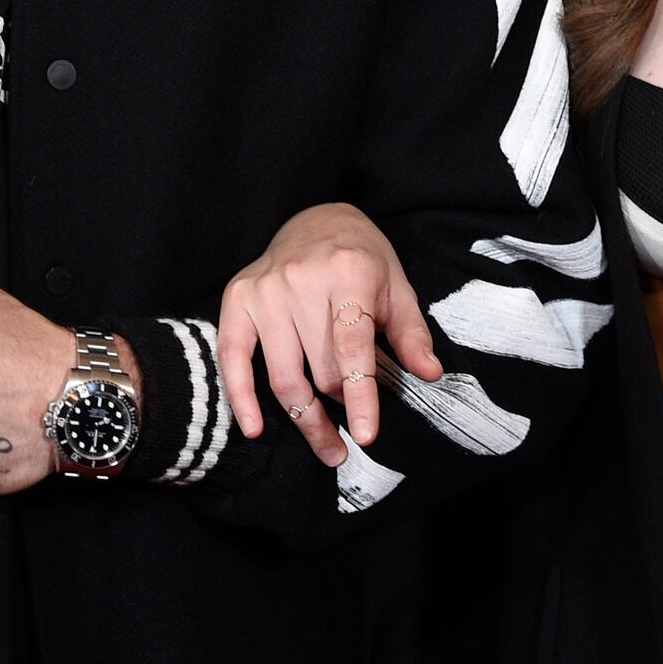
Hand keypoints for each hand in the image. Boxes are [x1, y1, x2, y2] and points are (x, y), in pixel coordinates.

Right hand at [217, 202, 439, 467]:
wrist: (315, 218)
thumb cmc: (361, 259)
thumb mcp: (396, 287)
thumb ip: (411, 332)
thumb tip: (429, 372)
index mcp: (348, 272)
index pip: (352, 346)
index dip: (360, 396)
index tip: (365, 435)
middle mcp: (302, 279)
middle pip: (319, 369)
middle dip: (339, 407)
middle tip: (352, 429)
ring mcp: (265, 289)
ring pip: (283, 375)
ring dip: (304, 419)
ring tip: (326, 445)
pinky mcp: (237, 297)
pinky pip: (233, 358)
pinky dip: (241, 398)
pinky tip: (255, 428)